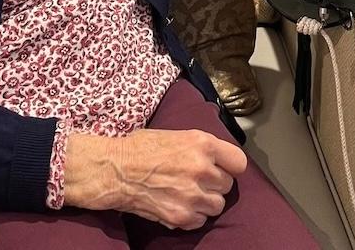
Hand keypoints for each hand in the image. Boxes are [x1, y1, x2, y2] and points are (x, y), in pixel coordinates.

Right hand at [63, 129, 246, 229]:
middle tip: (198, 179)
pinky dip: (193, 215)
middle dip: (215, 183)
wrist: (116, 169)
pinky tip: (179, 203)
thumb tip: (218, 158)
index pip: (239, 162)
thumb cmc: (142, 147)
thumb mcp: (176, 135)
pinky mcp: (182, 216)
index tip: (224, 167)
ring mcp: (193, 195)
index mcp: (202, 144)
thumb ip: (200, 147)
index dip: (230, 165)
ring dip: (206, 200)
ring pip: (217, 205)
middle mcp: (202, 169)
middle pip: (228, 184)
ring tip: (189, 192)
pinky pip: (201, 220)